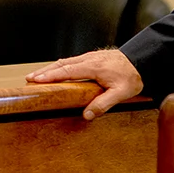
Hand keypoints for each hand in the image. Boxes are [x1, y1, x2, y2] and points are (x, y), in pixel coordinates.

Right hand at [27, 50, 143, 120]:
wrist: (144, 60)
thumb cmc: (133, 76)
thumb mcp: (121, 93)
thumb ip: (103, 104)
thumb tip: (86, 115)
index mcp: (93, 67)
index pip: (66, 71)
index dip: (50, 76)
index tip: (34, 79)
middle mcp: (89, 59)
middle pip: (62, 64)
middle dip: (44, 71)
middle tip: (29, 78)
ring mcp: (91, 57)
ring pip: (67, 61)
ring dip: (51, 68)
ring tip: (38, 75)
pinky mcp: (94, 57)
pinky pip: (73, 61)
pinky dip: (62, 65)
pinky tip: (58, 71)